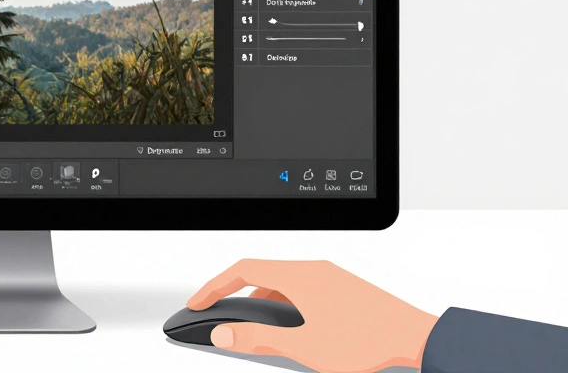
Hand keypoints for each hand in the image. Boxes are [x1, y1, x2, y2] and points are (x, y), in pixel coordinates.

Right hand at [187, 259, 439, 372]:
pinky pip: (302, 287)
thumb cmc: (368, 340)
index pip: (241, 270)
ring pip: (283, 281)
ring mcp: (331, 276)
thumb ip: (258, 340)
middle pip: (260, 273)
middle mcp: (313, 269)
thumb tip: (223, 333)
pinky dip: (285, 303)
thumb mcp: (304, 346)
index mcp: (298, 276)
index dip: (214, 286)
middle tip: (220, 314)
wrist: (417, 338)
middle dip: (235, 294)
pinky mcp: (344, 288)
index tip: (199, 301)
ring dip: (261, 302)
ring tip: (256, 330)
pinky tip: (293, 329)